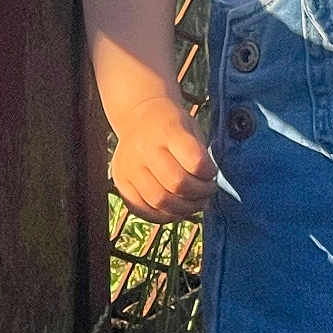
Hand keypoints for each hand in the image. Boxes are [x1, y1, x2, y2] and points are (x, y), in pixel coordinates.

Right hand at [109, 95, 219, 222]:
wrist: (137, 117)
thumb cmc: (172, 125)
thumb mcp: (191, 128)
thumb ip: (200, 155)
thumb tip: (208, 188)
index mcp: (168, 130)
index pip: (195, 162)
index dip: (209, 173)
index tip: (213, 172)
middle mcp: (145, 148)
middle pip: (177, 184)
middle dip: (199, 194)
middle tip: (208, 192)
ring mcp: (129, 166)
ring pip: (159, 201)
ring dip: (184, 209)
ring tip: (195, 204)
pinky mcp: (120, 181)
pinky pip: (141, 209)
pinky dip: (163, 216)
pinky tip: (176, 210)